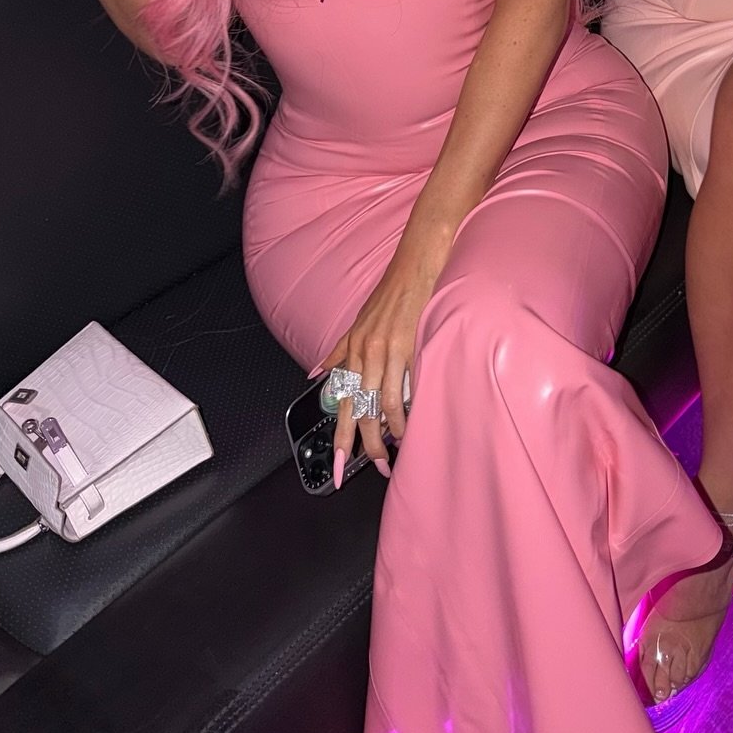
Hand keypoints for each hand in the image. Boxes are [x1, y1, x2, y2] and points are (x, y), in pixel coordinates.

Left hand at [316, 224, 448, 482]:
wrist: (416, 262)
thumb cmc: (393, 292)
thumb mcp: (359, 323)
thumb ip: (338, 351)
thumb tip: (315, 372)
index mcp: (351, 349)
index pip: (340, 401)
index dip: (338, 435)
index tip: (339, 464)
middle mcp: (361, 351)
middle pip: (354, 409)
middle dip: (358, 445)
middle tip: (370, 469)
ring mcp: (381, 349)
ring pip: (374, 405)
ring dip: (382, 436)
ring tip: (389, 456)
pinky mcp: (402, 345)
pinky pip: (396, 389)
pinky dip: (400, 414)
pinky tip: (405, 427)